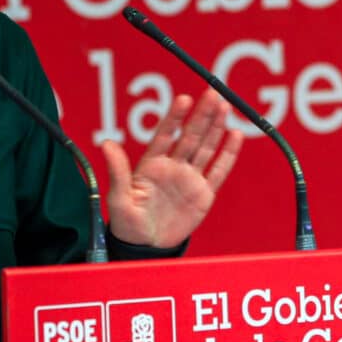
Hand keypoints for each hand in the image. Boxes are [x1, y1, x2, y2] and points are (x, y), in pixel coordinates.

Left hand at [102, 89, 242, 247]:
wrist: (146, 247)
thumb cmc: (128, 223)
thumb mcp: (119, 198)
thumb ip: (118, 171)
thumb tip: (106, 144)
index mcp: (152, 164)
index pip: (165, 135)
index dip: (175, 117)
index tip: (184, 100)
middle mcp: (173, 167)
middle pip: (190, 136)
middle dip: (201, 115)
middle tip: (212, 94)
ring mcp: (189, 179)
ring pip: (206, 148)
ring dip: (215, 127)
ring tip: (224, 106)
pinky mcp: (203, 194)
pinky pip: (218, 171)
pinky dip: (227, 154)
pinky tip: (235, 135)